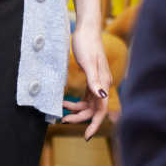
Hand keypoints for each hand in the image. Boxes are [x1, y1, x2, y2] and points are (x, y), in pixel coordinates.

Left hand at [63, 22, 112, 138]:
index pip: (101, 110)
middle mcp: (102, 84)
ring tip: (62, 111)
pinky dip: (76, 101)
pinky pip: (85, 96)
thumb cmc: (87, 43)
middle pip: (93, 109)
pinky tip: (66, 102)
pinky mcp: (91, 78)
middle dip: (80, 117)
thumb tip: (102, 96)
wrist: (86, 28)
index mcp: (103, 83)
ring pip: (89, 104)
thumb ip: (94, 80)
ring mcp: (97, 82)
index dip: (95, 124)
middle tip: (63, 120)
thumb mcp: (88, 62)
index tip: (86, 136)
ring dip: (77, 110)